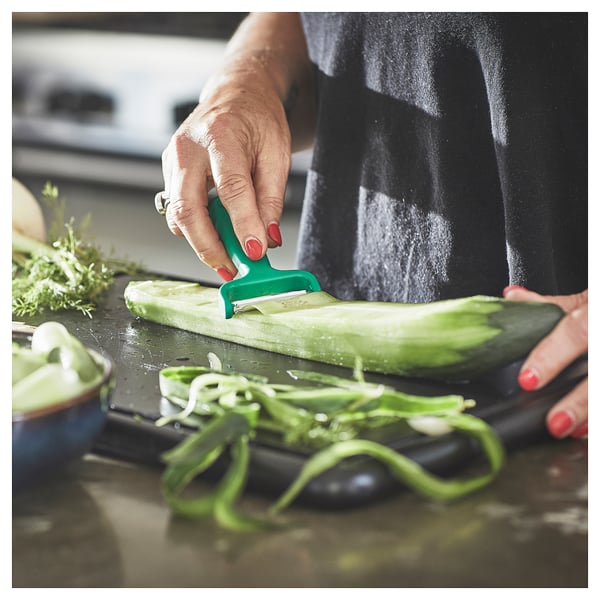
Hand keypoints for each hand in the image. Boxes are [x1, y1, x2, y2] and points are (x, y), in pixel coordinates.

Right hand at [160, 63, 291, 279]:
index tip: (254, 252)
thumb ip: (271, 198)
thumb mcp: (277, 154)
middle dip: (209, 247)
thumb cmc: (259, 120)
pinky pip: (178, 210)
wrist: (236, 95)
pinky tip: (216, 237)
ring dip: (202, 244)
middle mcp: (188, 147)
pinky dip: (196, 230)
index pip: (230, 188)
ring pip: (179, 214)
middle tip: (231, 270)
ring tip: (228, 260)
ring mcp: (172, 159)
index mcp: (220, 135)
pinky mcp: (169, 171)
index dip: (242, 224)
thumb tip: (268, 239)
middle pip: (189, 208)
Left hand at [503, 286, 587, 439]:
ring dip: (592, 413)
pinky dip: (598, 416)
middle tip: (556, 422)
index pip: (577, 333)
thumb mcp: (589, 298)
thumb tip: (514, 298)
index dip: (551, 357)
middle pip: (599, 371)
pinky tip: (588, 428)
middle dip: (579, 400)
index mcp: (599, 311)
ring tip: (570, 430)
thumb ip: (553, 305)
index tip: (528, 380)